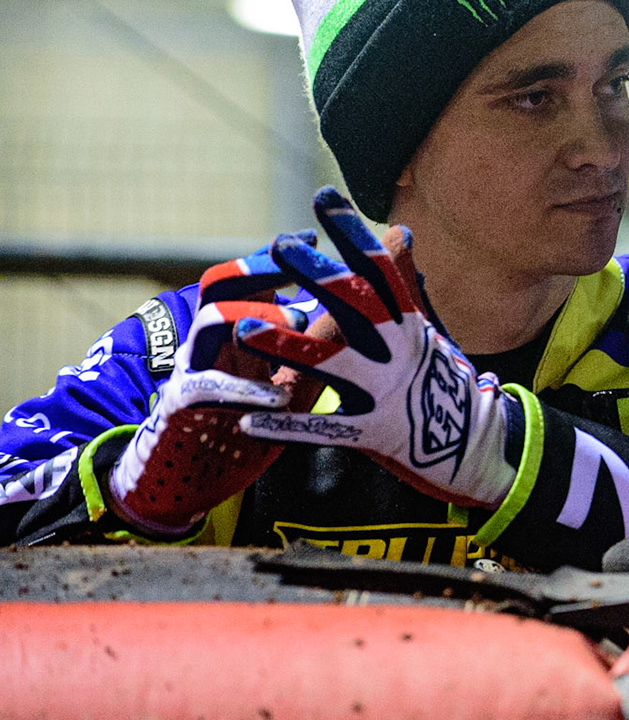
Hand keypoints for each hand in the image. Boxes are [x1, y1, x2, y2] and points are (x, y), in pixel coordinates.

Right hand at [106, 242, 319, 534]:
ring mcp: (193, 372)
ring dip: (255, 315)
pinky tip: (275, 396)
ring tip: (302, 321)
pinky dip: (242, 388)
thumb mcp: (287, 386)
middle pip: (222, 285)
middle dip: (260, 268)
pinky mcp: (182, 409)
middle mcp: (209, 345)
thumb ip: (315, 354)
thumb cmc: (240, 429)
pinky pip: (205, 387)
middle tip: (299, 264)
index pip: (247, 280)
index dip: (275, 257)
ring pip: (210, 321)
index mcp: (234, 336)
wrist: (186, 482)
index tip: (311, 238)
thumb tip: (356, 317)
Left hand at [233, 187, 519, 508]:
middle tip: (281, 246)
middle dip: (319, 275)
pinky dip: (287, 426)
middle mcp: (398, 352)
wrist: (474, 447)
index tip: (324, 198)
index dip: (352, 233)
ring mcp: (386, 393)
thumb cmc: (443, 383)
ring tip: (246, 329)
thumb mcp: (426, 329)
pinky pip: (324, 428)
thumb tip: (401, 230)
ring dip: (288, 345)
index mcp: (409, 324)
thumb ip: (404, 284)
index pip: (379, 269)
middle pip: (357, 306)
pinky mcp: (374, 433)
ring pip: (333, 364)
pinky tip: (250, 421)